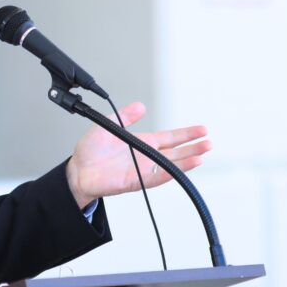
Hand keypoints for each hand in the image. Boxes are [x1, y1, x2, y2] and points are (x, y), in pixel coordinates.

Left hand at [65, 102, 210, 208]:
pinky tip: (181, 168)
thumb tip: (141, 106)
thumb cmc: (90, 151)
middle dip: (193, 147)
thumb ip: (125, 117)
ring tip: (202, 155)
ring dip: (186, 161)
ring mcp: (142, 169)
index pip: (169, 138)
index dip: (186, 134)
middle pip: (175, 152)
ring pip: (169, 166)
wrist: (77, 170)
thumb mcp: (108, 126)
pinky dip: (168, 173)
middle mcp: (145, 156)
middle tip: (209, 142)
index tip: (202, 129)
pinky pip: (155, 178)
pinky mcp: (134, 181)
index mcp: (142, 142)